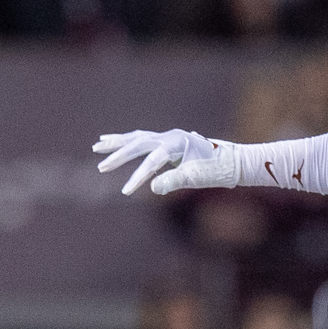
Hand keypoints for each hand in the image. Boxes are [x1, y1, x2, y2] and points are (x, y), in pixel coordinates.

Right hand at [93, 129, 238, 195]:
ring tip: (97, 146)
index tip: (125, 192)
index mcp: (177, 143)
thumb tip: (154, 188)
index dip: (138, 177)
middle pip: (138, 144)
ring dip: (117, 143)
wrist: (230, 160)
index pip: (152, 161)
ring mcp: (166, 137)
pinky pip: (141, 140)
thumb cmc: (215, 170)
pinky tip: (114, 143)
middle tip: (101, 168)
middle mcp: (169, 136)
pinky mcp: (165, 142)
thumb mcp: (197, 178)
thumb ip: (175, 181)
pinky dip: (126, 142)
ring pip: (136, 138)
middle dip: (118, 156)